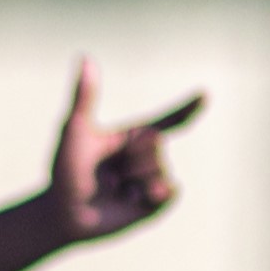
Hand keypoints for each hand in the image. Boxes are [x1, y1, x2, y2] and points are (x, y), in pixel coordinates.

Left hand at [47, 59, 202, 245]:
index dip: (188, 107)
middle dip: (128, 156)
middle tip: (107, 171)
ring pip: (160, 169)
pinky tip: (130, 199)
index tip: (205, 95)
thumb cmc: (66, 170)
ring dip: (132, 179)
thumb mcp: (75, 130)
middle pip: (157, 143)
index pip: (170, 120)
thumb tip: (85, 57)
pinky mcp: (159, 204)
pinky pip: (170, 191)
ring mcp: (156, 179)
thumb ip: (84, 96)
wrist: (65, 213)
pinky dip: (150, 194)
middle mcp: (150, 156)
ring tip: (115, 188)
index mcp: (136, 135)